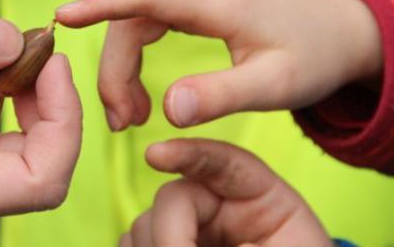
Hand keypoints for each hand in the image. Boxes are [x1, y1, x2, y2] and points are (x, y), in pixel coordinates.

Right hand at [56, 0, 381, 129]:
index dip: (101, 4)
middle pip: (132, 17)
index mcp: (219, 2)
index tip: (62, 16)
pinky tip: (140, 87)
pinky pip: (149, 18)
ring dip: (123, 65)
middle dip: (115, 70)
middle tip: (121, 124)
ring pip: (136, 19)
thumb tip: (167, 111)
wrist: (340, 28)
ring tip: (129, 115)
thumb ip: (221, 96)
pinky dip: (135, 54)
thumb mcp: (275, 86)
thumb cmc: (312, 57)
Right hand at [120, 139, 330, 246]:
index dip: (190, 155)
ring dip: (153, 246)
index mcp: (261, 199)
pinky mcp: (166, 245)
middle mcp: (219, 208)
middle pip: (172, 198)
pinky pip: (132, 244)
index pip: (224, 164)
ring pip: (144, 226)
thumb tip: (187, 244)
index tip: (155, 155)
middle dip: (169, 236)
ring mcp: (191, 231)